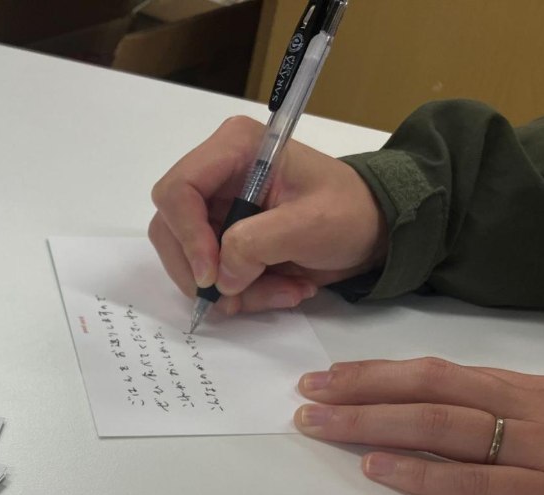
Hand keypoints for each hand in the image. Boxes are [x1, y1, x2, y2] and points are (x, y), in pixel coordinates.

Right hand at [149, 116, 386, 314]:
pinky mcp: (222, 239)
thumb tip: (221, 278)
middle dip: (203, 272)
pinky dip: (241, 294)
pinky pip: (210, 276)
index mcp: (234, 149)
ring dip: (230, 289)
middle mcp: (215, 174)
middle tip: (240, 297)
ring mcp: (216, 209)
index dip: (187, 237)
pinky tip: (280, 290)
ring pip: (187, 260)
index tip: (212, 276)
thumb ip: (257, 244)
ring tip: (280, 293)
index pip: (177, 191)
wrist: (372, 230)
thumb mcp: (311, 224)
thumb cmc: (350, 212)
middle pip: (170, 229)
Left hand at [293, 356, 543, 494]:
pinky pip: (479, 481)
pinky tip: (380, 468)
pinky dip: (425, 473)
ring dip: (373, 424)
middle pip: (432, 390)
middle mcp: (535, 412)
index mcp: (543, 393)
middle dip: (362, 390)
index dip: (386, 373)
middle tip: (308, 394)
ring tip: (320, 425)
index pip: (448, 374)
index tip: (338, 375)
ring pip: (442, 427)